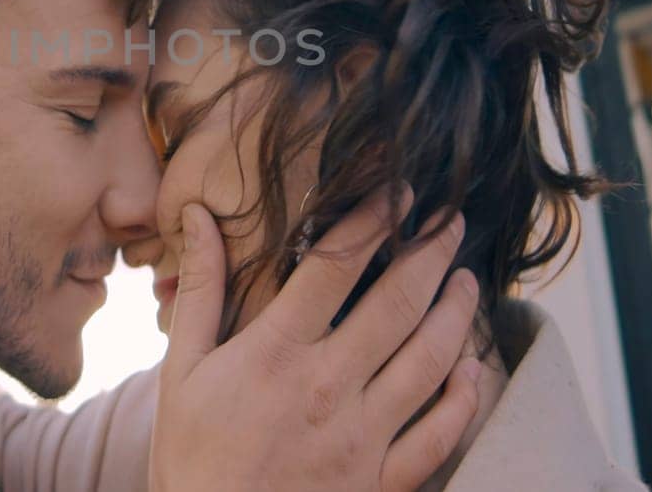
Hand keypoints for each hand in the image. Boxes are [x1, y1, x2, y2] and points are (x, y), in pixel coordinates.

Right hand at [150, 191, 481, 491]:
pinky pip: (439, 434)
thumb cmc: (192, 458)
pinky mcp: (382, 480)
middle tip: (451, 217)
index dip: (373, 218)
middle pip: (398, 303)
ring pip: (430, 360)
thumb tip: (198, 216)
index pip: (337, 265)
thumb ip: (200, 291)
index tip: (397, 189)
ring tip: (466, 278)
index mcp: (277, 354)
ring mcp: (362, 437)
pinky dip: (463, 398)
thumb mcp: (180, 371)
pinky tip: (471, 368)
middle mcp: (328, 388)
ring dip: (457, 312)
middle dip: (431, 251)